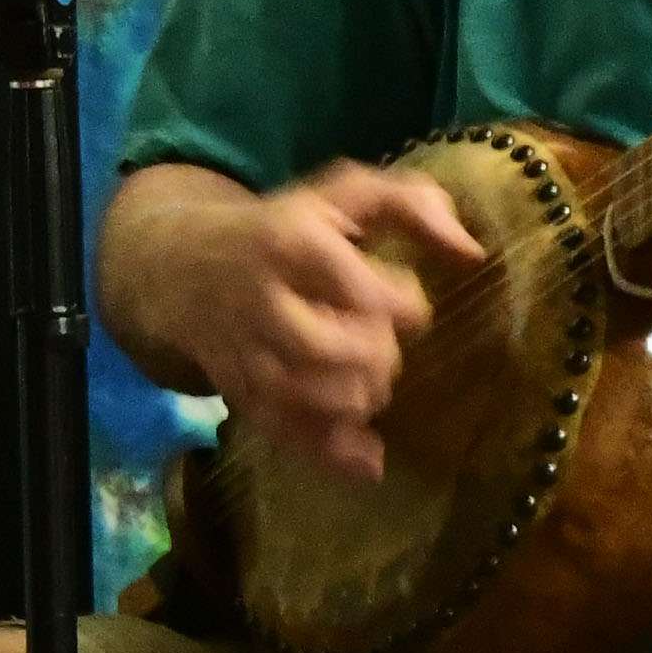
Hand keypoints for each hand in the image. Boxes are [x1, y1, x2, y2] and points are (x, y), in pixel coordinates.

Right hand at [182, 161, 483, 481]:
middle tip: (381, 344)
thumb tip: (471, 253)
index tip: (404, 302)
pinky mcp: (238, 392)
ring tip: (370, 380)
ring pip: (306, 396)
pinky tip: (369, 457)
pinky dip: (332, 453)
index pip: (365, 292)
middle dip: (377, 355)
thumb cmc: (284, 227)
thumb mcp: (342, 195)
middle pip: (333, 350)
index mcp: (294, 244)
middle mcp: (263, 300)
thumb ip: (412, 204)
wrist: (181, 266)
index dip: (404, 304)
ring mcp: (244, 351)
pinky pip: (284, 433)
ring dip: (358, 400)